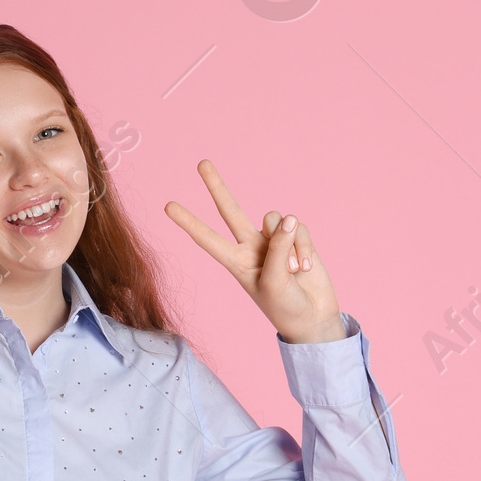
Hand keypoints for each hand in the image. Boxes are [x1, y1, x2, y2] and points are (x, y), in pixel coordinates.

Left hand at [165, 160, 344, 342]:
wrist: (313, 318)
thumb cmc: (285, 307)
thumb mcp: (274, 283)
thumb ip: (277, 249)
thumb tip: (288, 218)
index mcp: (236, 262)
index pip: (208, 239)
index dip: (189, 223)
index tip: (167, 206)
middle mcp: (250, 246)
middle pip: (230, 210)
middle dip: (216, 186)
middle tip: (201, 162)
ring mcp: (274, 240)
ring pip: (275, 219)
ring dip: (288, 244)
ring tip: (293, 271)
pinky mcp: (296, 237)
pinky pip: (298, 227)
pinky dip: (303, 247)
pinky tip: (305, 268)